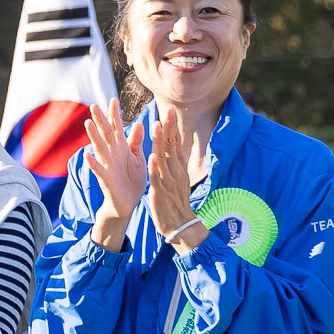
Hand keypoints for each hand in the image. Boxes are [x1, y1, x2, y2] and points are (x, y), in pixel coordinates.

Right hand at [84, 98, 148, 250]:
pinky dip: (93, 163)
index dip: (114, 115)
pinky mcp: (106, 179)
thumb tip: (139, 123)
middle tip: (93, 106)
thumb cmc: (132, 179)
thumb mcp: (137, 158)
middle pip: (105, 134)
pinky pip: (99, 170)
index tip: (113, 100)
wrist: (128, 203)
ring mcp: (107, 165)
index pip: (116, 128)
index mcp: (121, 148)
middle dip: (100, 120)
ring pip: (99, 148)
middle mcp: (112, 154)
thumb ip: (136, 142)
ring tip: (88, 124)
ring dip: (93, 137)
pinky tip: (88, 155)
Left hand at [146, 106, 200, 243]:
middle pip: (172, 145)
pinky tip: (153, 156)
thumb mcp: (177, 178)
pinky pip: (157, 178)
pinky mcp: (160, 192)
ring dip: (160, 141)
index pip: (175, 143)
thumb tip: (177, 147)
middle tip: (168, 109)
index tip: (170, 110)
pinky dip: (156, 167)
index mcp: (178, 167)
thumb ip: (175, 162)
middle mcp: (175, 171)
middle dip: (169, 127)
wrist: (179, 224)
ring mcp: (168, 181)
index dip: (172, 127)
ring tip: (157, 125)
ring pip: (164, 158)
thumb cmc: (175, 201)